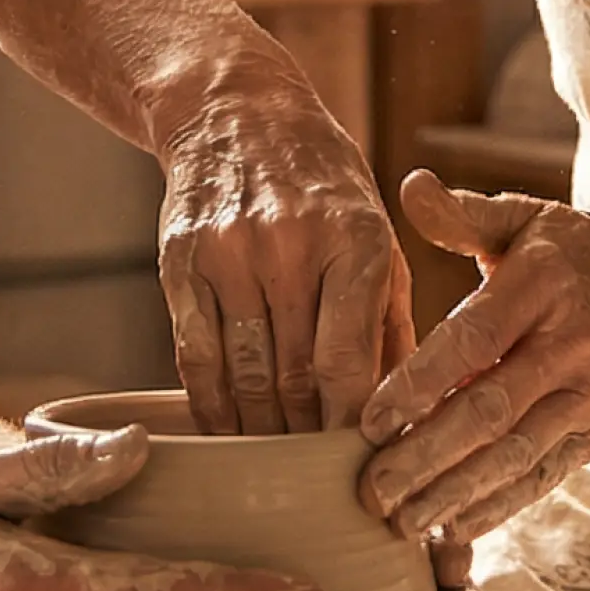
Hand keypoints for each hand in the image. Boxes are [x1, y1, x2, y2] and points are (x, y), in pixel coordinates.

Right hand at [158, 72, 409, 433]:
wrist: (237, 111)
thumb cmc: (322, 182)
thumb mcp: (376, 230)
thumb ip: (390, 316)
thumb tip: (410, 406)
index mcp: (356, 236)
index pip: (349, 359)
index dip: (352, 425)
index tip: (361, 463)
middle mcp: (291, 243)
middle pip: (294, 378)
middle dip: (308, 437)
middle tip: (319, 479)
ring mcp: (230, 253)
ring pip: (243, 376)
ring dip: (260, 431)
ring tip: (276, 464)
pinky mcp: (180, 263)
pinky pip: (195, 358)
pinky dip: (212, 407)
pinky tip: (228, 432)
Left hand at [356, 173, 589, 541]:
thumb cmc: (585, 256)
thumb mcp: (532, 220)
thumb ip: (466, 215)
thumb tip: (411, 185)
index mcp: (544, 282)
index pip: (474, 338)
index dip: (421, 382)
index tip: (369, 420)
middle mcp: (572, 341)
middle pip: (491, 409)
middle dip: (426, 457)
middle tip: (367, 491)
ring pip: (515, 454)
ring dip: (454, 495)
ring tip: (398, 522)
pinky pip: (544, 476)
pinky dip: (498, 506)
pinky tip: (452, 528)